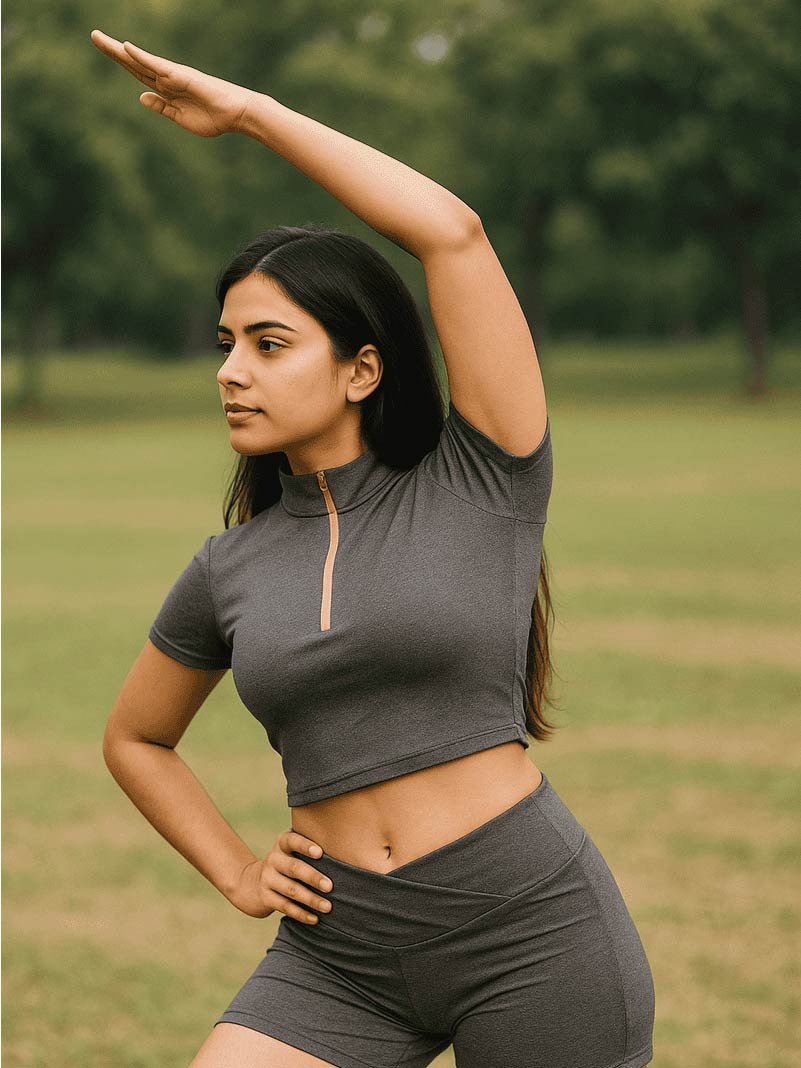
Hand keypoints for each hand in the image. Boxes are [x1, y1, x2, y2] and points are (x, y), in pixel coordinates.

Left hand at [89, 30, 254, 136]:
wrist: (235, 115)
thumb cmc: (214, 118)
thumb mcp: (181, 118)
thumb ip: (162, 108)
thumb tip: (141, 97)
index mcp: (166, 89)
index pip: (138, 72)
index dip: (121, 61)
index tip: (106, 50)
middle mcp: (166, 78)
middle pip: (134, 63)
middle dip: (113, 50)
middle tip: (93, 35)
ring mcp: (172, 75)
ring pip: (139, 61)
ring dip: (118, 49)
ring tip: (98, 38)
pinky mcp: (181, 76)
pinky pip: (157, 65)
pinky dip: (141, 56)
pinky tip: (125, 48)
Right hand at [229, 830, 333, 922]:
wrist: (252, 883)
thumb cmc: (287, 863)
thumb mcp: (292, 850)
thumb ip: (312, 849)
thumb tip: (348, 852)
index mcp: (282, 844)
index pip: (293, 841)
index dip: (305, 846)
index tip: (320, 853)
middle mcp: (273, 859)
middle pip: (294, 868)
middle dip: (313, 877)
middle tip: (330, 886)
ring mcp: (267, 879)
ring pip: (291, 890)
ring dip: (311, 899)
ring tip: (328, 907)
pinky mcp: (265, 897)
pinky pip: (284, 907)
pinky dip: (301, 914)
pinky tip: (315, 919)